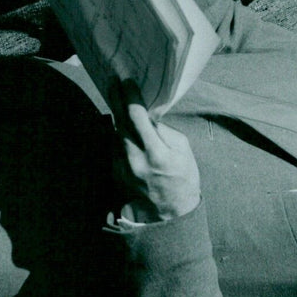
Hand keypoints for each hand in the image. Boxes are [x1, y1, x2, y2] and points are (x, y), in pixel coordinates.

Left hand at [111, 80, 200, 222]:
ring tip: (115, 96)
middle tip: (112, 81)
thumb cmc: (183, 179)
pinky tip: (120, 124)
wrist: (170, 215)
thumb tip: (148, 117)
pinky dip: (117, 134)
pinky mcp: (116, 174)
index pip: (137, 117)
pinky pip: (114, 147)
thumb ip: (164, 131)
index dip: (130, 96)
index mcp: (156, 153)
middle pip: (119, 122)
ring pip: (114, 134)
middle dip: (116, 99)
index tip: (127, 81)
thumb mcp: (183, 151)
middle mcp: (135, 160)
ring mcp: (122, 169)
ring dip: (115, 115)